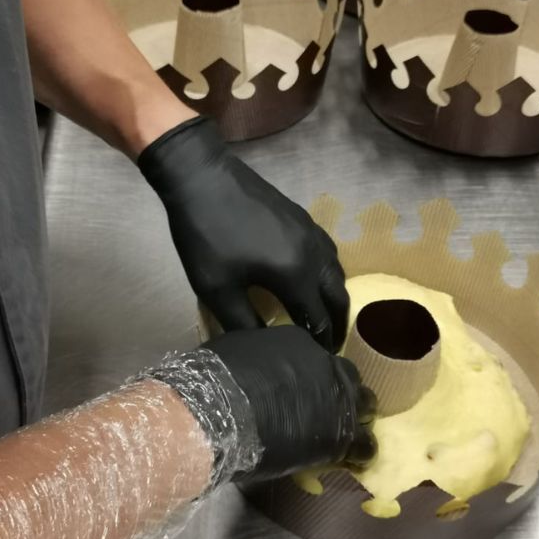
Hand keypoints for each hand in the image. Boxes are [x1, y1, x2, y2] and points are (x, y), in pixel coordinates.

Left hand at [138, 117, 349, 351]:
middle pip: (337, 296)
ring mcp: (311, 232)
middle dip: (336, 323)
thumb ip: (243, 323)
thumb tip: (261, 349)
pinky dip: (328, 273)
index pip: (319, 319)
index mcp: (296, 274)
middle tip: (328, 345)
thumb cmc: (205, 234)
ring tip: (323, 315)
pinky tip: (312, 278)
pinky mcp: (302, 218)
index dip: (320, 344)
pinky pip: (328, 253)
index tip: (317, 363)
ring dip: (334, 297)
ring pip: (337, 272)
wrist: (200, 175)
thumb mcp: (217, 288)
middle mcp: (314, 253)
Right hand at [204, 327, 375, 480]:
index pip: (317, 356)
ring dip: (355, 417)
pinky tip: (350, 459)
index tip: (302, 388)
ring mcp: (337, 398)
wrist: (218, 414)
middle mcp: (325, 364)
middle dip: (341, 391)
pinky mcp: (341, 434)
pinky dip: (359, 451)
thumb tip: (257, 368)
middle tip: (325, 410)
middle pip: (347, 376)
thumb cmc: (213, 382)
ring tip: (343, 434)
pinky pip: (365, 444)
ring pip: (365, 405)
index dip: (311, 375)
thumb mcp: (235, 351)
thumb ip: (258, 358)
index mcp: (298, 341)